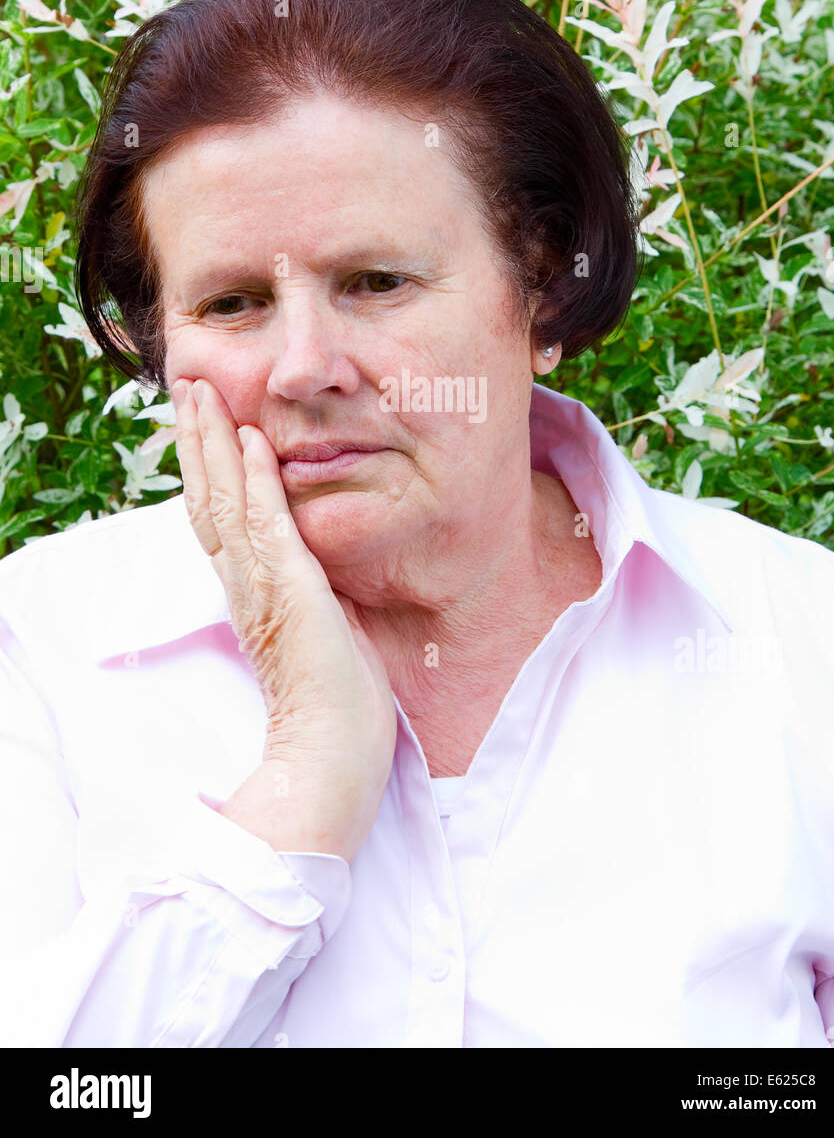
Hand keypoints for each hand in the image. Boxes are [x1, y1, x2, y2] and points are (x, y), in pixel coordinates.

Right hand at [171, 376, 396, 859]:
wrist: (332, 756)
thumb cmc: (336, 705)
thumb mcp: (320, 631)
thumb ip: (310, 594)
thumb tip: (319, 570)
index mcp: (250, 593)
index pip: (219, 517)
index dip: (207, 467)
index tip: (204, 422)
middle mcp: (244, 584)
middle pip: (207, 497)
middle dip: (197, 439)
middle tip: (188, 386)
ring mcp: (263, 585)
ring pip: (225, 499)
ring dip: (214, 442)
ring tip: (203, 393)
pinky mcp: (290, 591)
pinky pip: (268, 524)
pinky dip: (256, 481)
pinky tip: (252, 442)